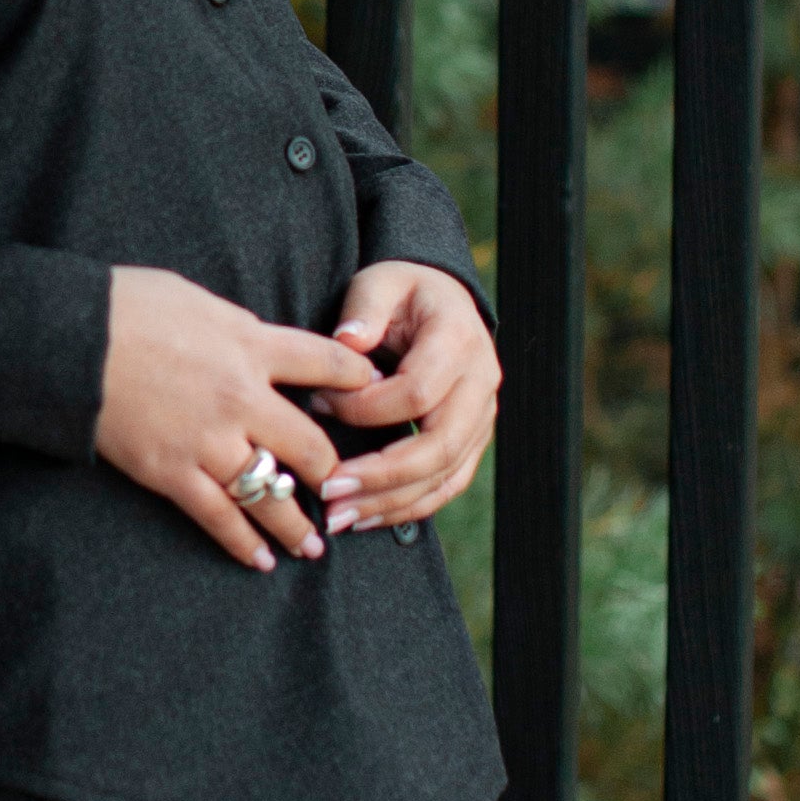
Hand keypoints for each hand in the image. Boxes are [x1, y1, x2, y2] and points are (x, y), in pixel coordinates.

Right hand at [97, 268, 364, 572]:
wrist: (69, 337)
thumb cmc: (125, 303)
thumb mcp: (197, 298)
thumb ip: (236, 326)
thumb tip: (256, 340)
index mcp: (251, 344)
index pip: (329, 363)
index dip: (359, 380)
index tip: (375, 394)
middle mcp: (242, 397)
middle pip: (312, 444)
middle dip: (335, 472)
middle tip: (348, 489)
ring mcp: (208, 440)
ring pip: (272, 492)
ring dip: (298, 523)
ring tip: (315, 546)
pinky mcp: (171, 471)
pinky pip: (219, 517)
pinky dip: (243, 543)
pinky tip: (262, 560)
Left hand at [307, 258, 499, 533]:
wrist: (442, 302)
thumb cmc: (402, 293)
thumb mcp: (380, 282)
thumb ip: (364, 309)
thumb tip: (348, 343)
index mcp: (459, 340)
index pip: (417, 391)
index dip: (364, 407)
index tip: (317, 404)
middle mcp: (481, 383)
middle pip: (438, 445)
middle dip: (380, 475)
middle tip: (328, 492)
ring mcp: (482, 417)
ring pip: (444, 475)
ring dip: (390, 502)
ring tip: (340, 517)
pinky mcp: (473, 441)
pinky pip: (448, 484)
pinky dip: (408, 506)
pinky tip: (367, 516)